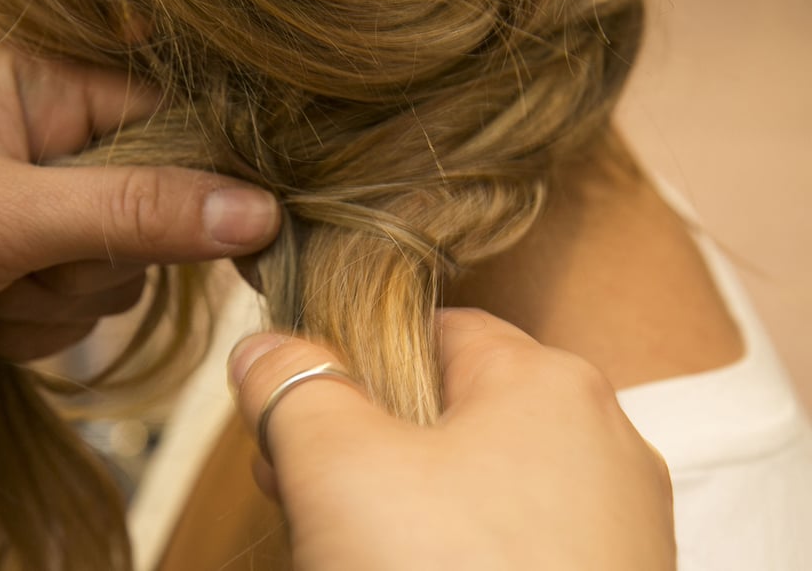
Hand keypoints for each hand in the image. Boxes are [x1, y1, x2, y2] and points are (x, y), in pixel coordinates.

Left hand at [0, 34, 278, 408]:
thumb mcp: (2, 214)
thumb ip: (136, 211)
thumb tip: (261, 212)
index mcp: (41, 83)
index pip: (173, 121)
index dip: (208, 181)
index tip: (247, 236)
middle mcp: (43, 138)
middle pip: (149, 210)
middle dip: (88, 261)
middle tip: (18, 261)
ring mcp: (28, 207)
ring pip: (111, 272)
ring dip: (50, 303)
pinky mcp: (11, 266)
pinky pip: (70, 310)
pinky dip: (26, 329)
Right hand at [229, 309, 675, 570]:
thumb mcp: (339, 468)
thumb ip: (294, 388)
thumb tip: (263, 349)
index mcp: (549, 382)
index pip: (432, 332)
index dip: (352, 366)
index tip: (299, 418)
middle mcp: (600, 442)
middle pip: (452, 413)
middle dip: (367, 447)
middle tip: (302, 492)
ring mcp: (616, 523)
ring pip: (481, 485)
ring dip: (405, 505)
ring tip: (349, 549)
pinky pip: (515, 542)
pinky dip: (459, 551)